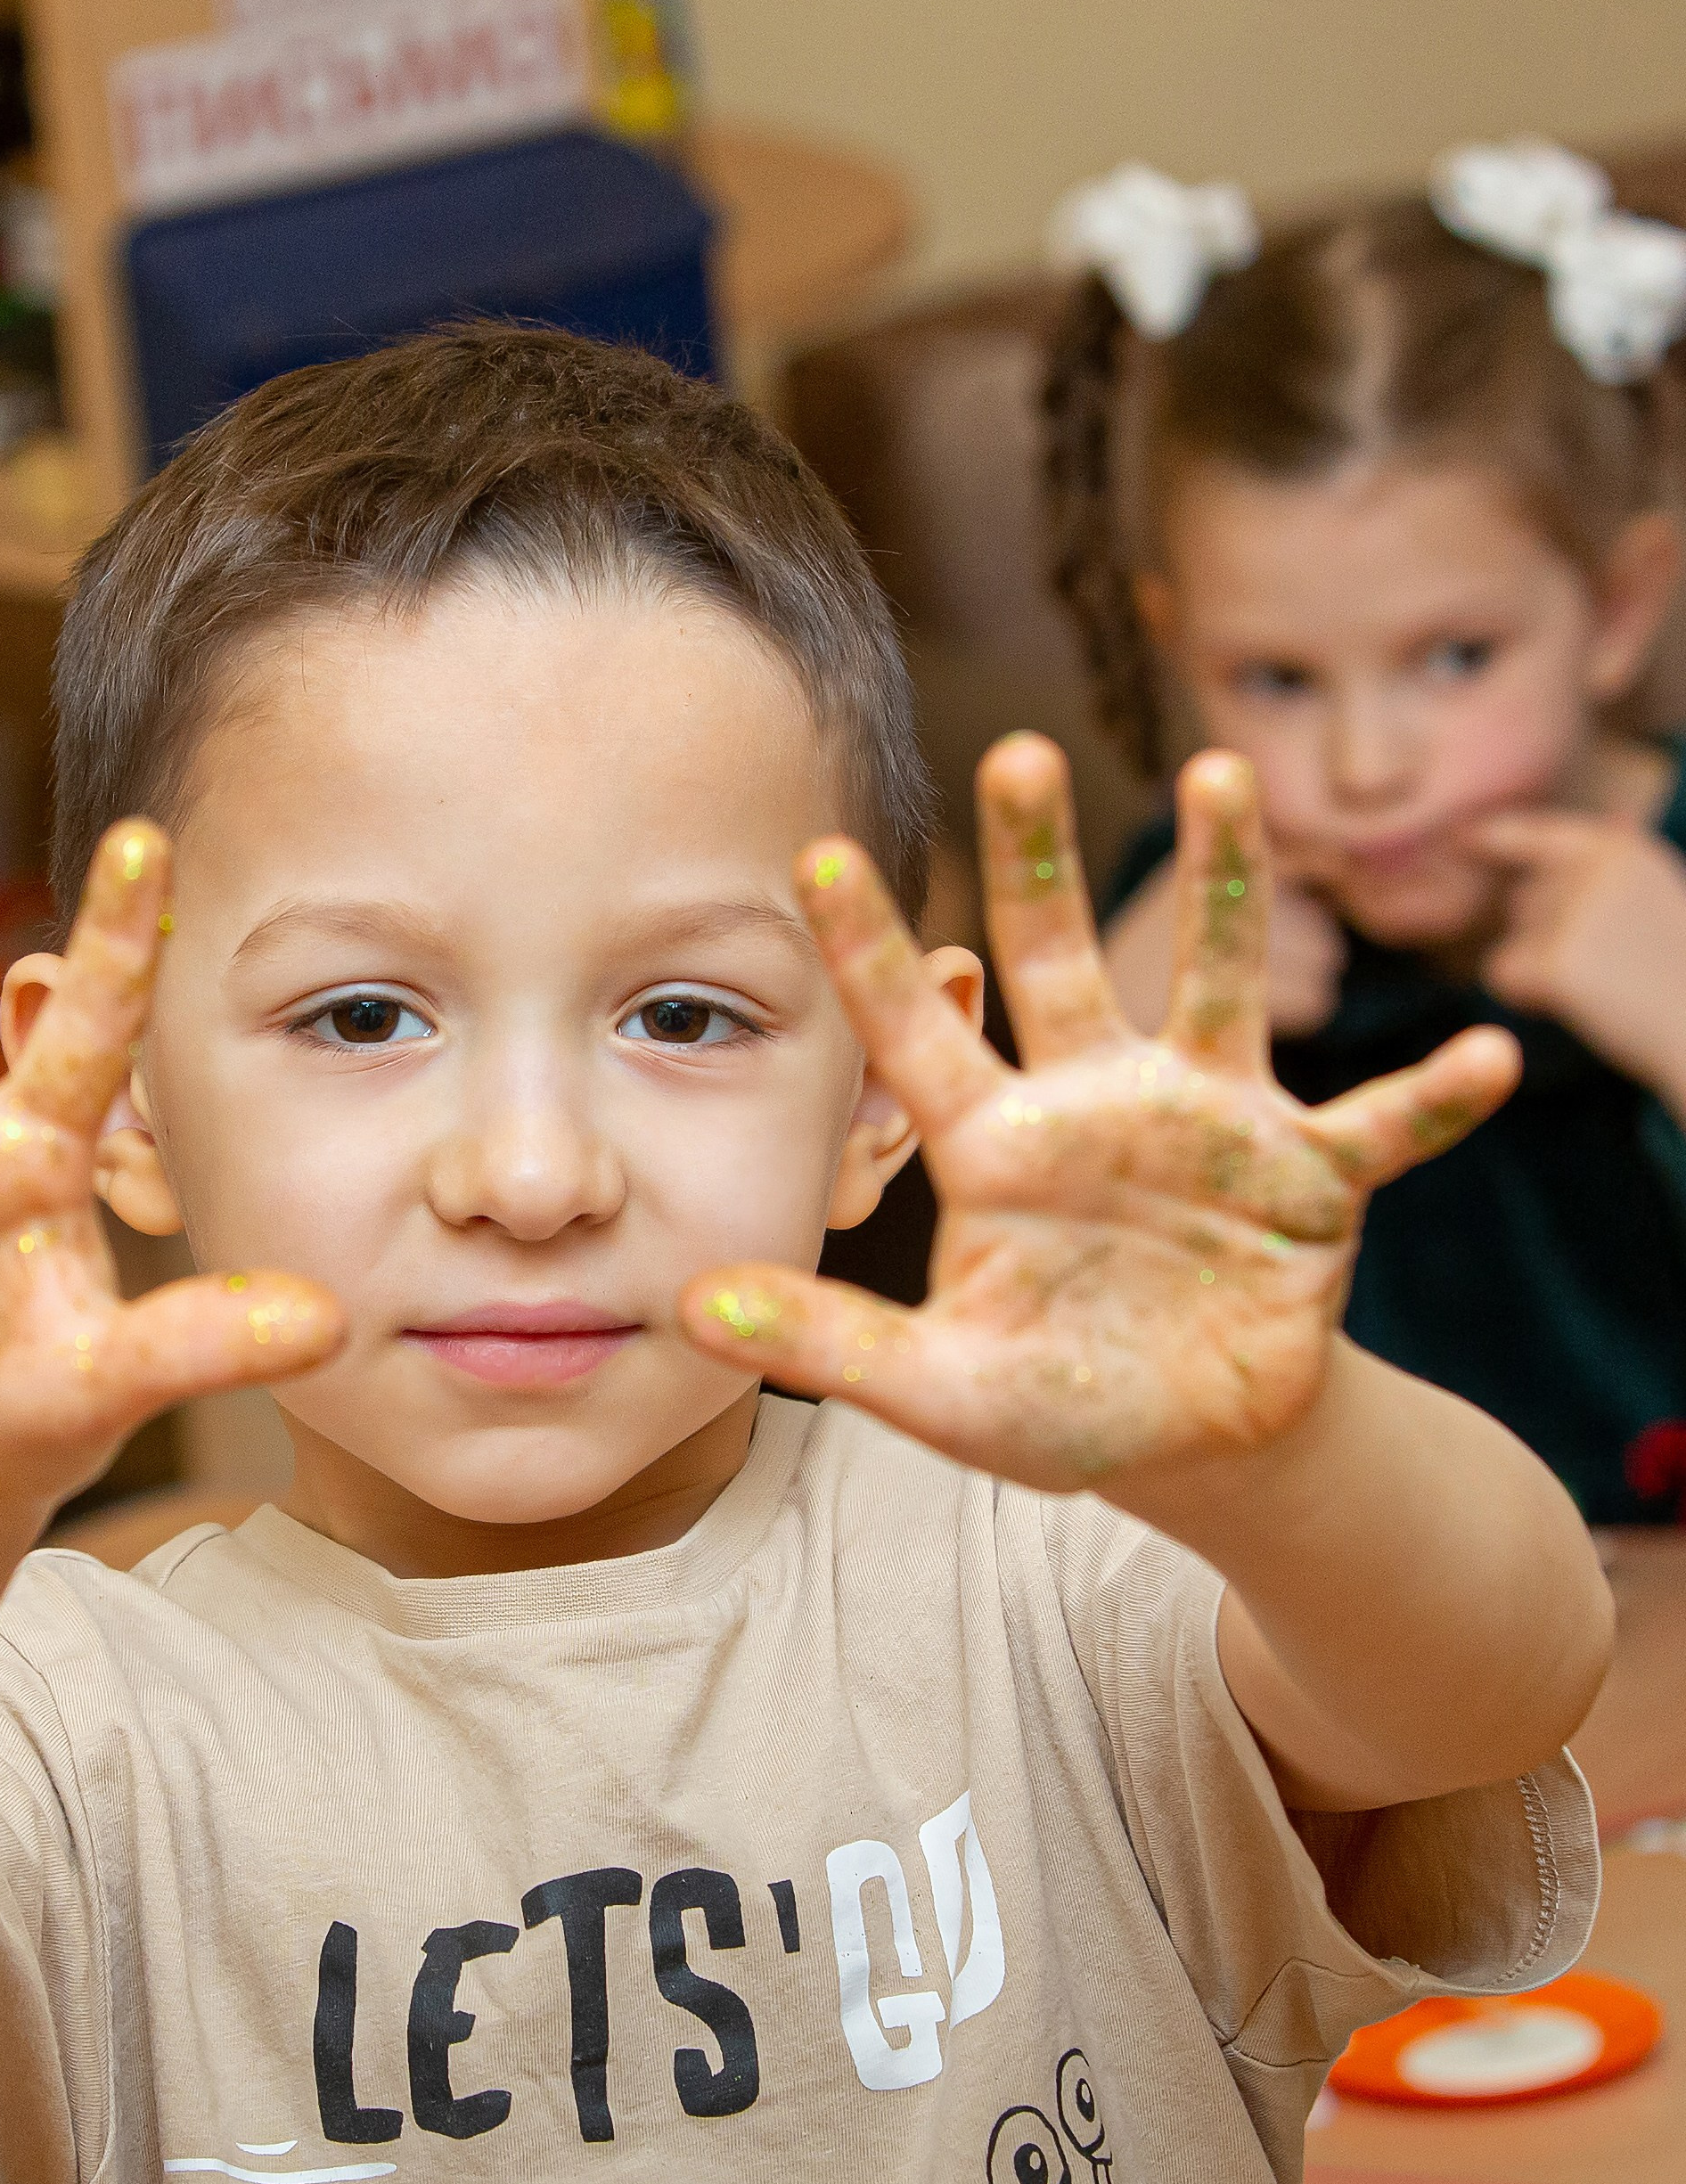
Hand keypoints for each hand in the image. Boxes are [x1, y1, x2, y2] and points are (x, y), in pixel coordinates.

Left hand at [679, 735, 1519, 1493]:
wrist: (1190, 1436)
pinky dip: (1433, 1100)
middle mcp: (1098, 1102)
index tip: (814, 857)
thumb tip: (694, 1311)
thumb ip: (829, 1344)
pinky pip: (1379, 1128)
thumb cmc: (1056, 1398)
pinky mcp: (1308, 1179)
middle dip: (1037, 859)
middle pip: (1059, 956)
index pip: (918, 1032)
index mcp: (998, 1144)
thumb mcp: (938, 1386)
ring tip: (1220, 780)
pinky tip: (1489, 1061)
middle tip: (1013, 747)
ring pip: (1214, 982)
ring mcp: (1209, 1126)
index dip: (869, 951)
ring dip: (1224, 885)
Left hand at [1473, 807, 1685, 1112]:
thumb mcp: (1658, 898)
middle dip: (1547, 940)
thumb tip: (1594, 821)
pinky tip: (1578, 1004)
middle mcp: (1593, 867)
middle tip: (1611, 969)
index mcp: (1619, 848)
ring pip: (1512, 939)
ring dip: (1541, 969)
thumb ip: (1613, 868)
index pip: (1531, 833)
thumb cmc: (1677, 975)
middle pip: (1521, 902)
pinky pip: (1501, 974)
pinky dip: (1527, 997)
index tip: (1462, 843)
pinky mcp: (1556, 962)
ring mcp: (1573, 912)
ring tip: (1604, 985)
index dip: (1493, 840)